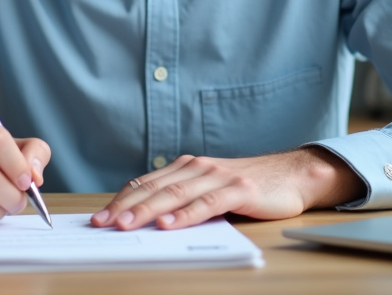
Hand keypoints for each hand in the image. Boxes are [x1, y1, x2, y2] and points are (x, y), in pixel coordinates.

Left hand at [90, 146, 364, 230]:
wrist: (292, 175)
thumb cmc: (249, 187)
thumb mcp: (209, 189)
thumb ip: (183, 199)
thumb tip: (147, 220)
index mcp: (187, 166)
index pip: (146, 183)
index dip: (121, 200)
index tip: (99, 217)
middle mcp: (198, 167)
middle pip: (154, 188)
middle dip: (125, 207)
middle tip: (102, 224)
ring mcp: (217, 177)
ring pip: (175, 194)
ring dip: (148, 211)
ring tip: (126, 225)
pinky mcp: (237, 190)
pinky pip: (206, 203)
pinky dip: (185, 215)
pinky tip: (169, 225)